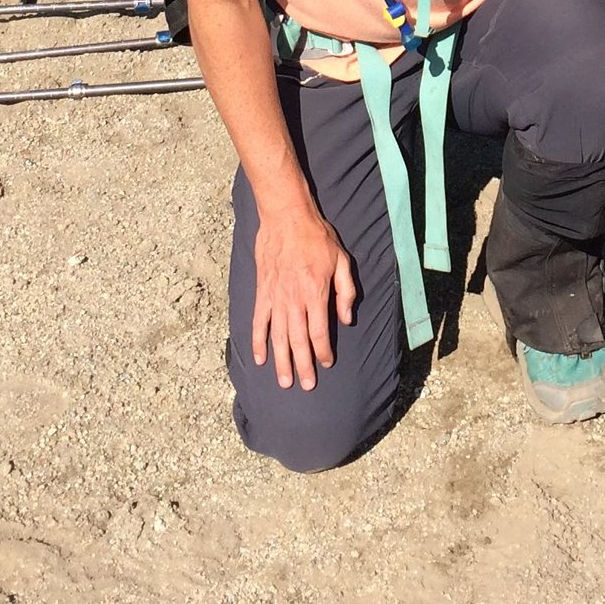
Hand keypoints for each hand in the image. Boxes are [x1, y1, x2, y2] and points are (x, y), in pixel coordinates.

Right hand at [250, 202, 356, 390]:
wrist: (286, 217)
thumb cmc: (317, 237)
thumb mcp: (342, 260)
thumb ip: (346, 291)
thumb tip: (346, 319)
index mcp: (316, 293)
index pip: (320, 331)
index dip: (323, 351)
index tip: (327, 363)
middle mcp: (294, 299)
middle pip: (298, 340)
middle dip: (303, 365)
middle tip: (306, 386)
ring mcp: (275, 297)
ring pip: (278, 336)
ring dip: (281, 360)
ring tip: (284, 381)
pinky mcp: (262, 292)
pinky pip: (258, 321)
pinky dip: (258, 341)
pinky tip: (260, 358)